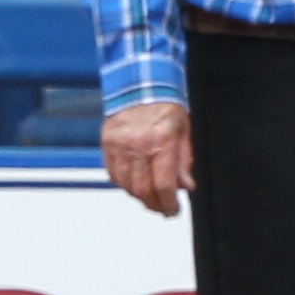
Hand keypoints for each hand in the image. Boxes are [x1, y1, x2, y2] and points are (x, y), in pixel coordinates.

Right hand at [103, 99, 192, 217]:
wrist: (141, 84)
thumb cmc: (165, 106)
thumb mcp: (184, 131)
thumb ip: (184, 161)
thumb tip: (187, 186)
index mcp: (161, 141)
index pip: (164, 185)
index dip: (169, 204)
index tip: (173, 210)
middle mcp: (138, 145)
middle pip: (143, 190)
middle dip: (154, 205)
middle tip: (162, 209)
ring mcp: (120, 145)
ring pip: (126, 185)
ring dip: (139, 197)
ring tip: (150, 198)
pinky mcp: (107, 144)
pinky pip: (113, 174)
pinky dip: (124, 185)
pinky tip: (135, 185)